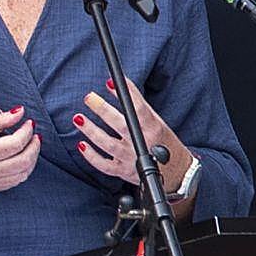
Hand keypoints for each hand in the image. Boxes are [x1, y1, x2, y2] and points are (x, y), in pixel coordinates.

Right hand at [0, 107, 41, 193]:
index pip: (16, 144)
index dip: (26, 132)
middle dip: (34, 146)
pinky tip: (21, 158)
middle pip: (24, 160)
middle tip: (34, 134)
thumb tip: (20, 112)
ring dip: (31, 158)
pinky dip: (22, 169)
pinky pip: (14, 181)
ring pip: (22, 173)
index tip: (29, 123)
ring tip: (30, 145)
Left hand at [73, 78, 194, 194]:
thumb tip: (117, 85)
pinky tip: (81, 144)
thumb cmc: (163, 141)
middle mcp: (142, 144)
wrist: (176, 172)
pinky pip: (104, 165)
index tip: (110, 83)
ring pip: (109, 144)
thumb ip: (139, 106)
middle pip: (121, 125)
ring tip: (79, 118)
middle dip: (103, 110)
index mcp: (153, 129)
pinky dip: (91, 156)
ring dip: (91, 131)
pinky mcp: (124, 172)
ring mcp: (132, 159)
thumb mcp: (157, 121)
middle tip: (89, 98)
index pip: (138, 109)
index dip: (125, 95)